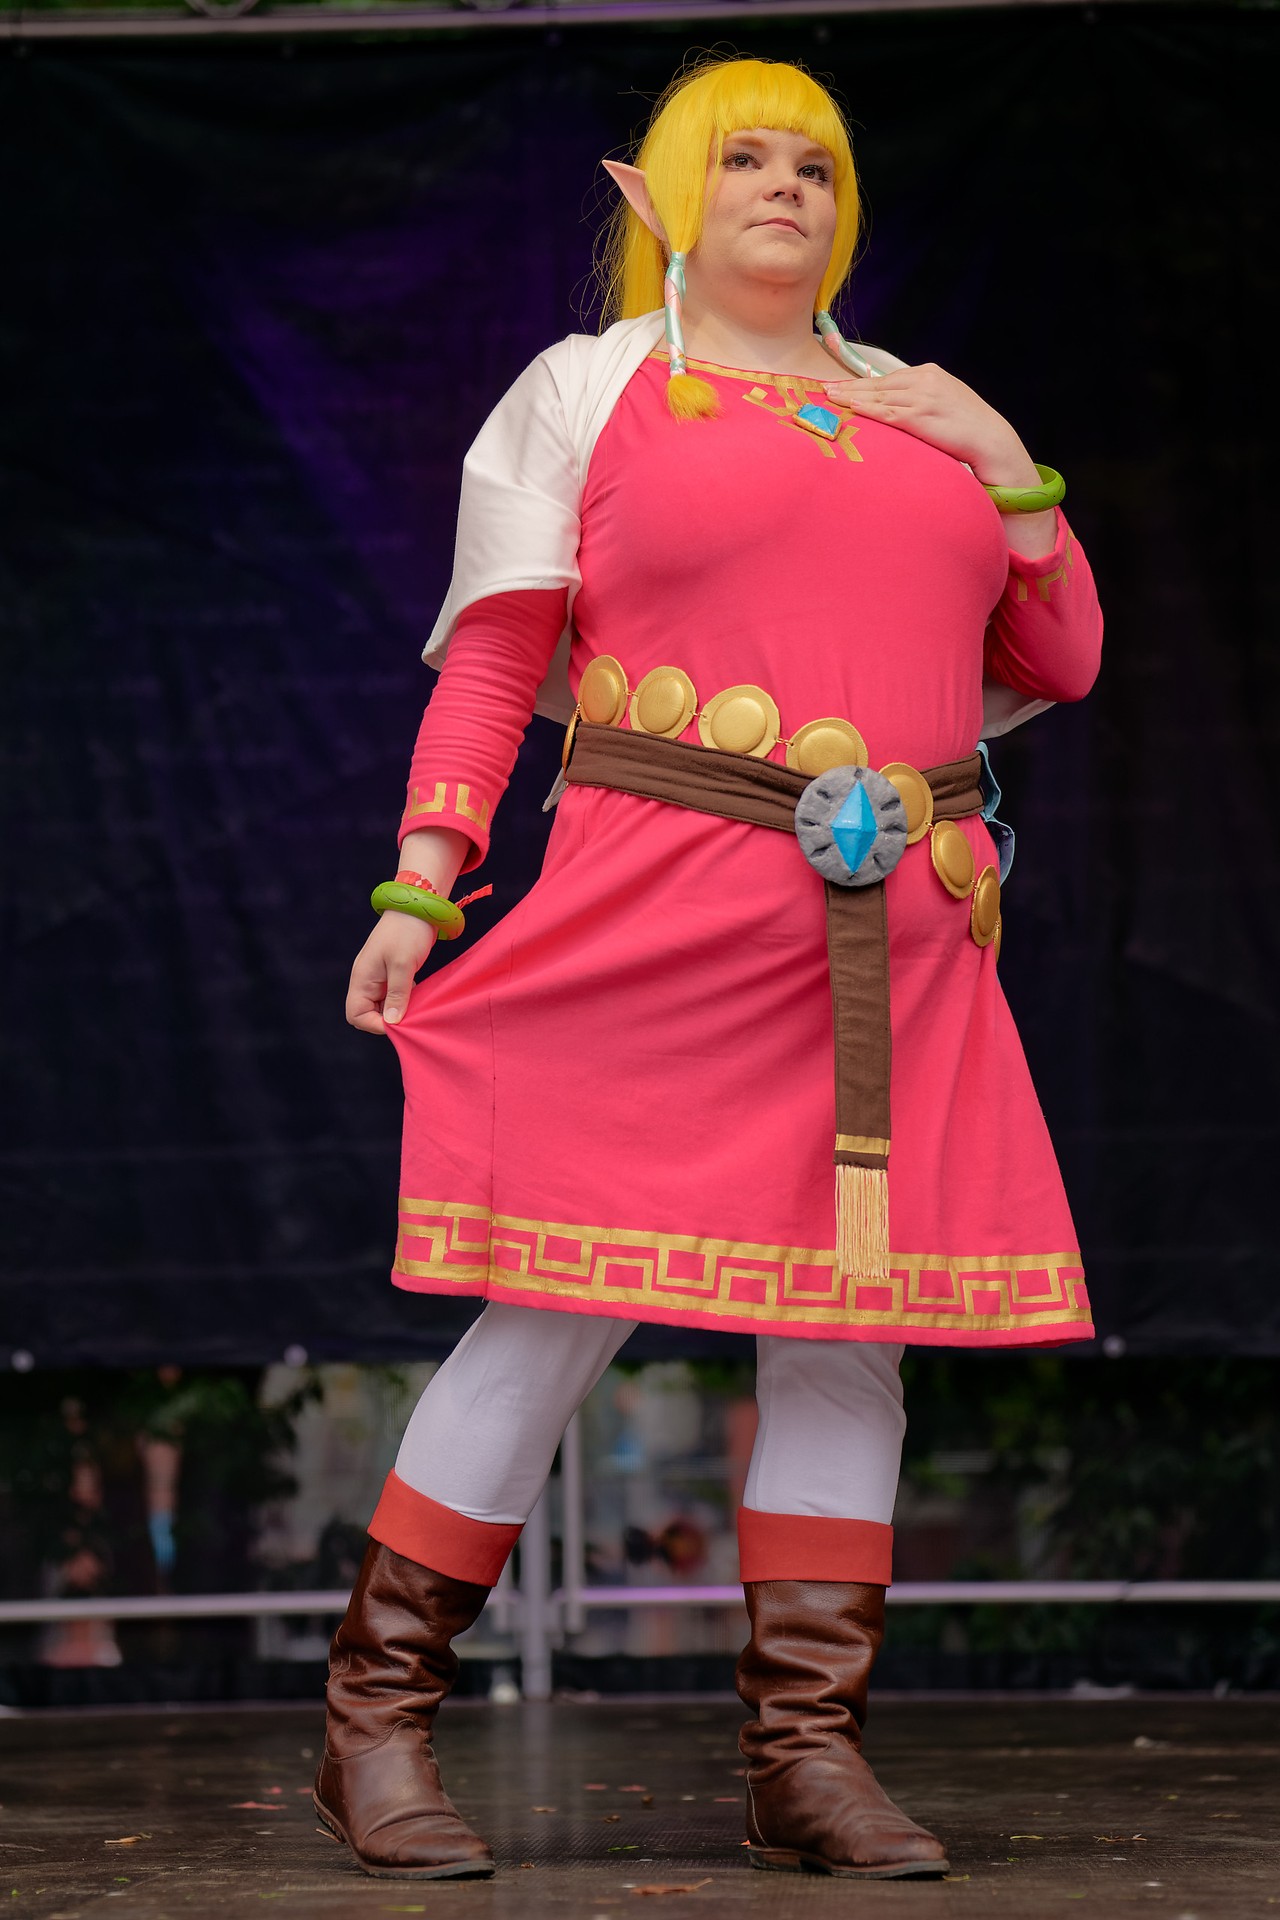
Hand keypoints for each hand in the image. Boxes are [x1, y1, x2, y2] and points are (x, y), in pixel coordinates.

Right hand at [346, 912, 437, 1035]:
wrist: (417, 906)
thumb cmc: (407, 932)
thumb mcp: (403, 965)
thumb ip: (397, 994)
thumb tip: (393, 1022)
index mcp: (361, 978)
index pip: (355, 1015)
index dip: (375, 1024)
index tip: (399, 1023)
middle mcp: (366, 980)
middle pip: (367, 1013)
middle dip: (387, 1019)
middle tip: (410, 1016)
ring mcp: (379, 977)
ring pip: (382, 1006)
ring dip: (398, 1010)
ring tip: (416, 1006)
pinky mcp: (392, 973)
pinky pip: (393, 996)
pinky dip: (404, 1000)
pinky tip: (418, 996)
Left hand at [824, 362, 1039, 486]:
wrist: (990, 439)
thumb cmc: (969, 427)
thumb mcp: (945, 402)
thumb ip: (922, 399)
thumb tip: (899, 407)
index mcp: (929, 373)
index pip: (887, 378)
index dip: (861, 382)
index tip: (841, 385)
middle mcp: (924, 380)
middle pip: (877, 383)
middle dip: (848, 386)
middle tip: (824, 388)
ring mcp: (921, 397)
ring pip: (878, 395)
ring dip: (850, 396)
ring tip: (829, 398)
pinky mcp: (920, 416)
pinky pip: (886, 412)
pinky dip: (866, 408)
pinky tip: (850, 407)